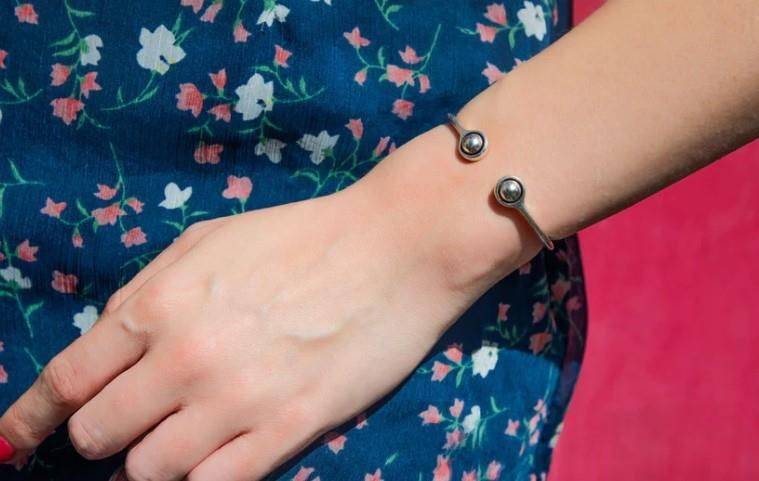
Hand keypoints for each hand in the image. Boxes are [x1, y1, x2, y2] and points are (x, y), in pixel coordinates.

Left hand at [0, 131, 512, 479]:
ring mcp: (238, 402)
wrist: (394, 249)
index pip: (68, 381)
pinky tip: (209, 459)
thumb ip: (145, 291)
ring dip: (149, 461)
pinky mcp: (289, 431)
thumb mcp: (207, 240)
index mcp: (159, 306)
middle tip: (128, 422)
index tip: (14, 441)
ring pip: (149, 472)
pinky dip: (198, 479)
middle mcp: (187, 361)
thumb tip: (104, 345)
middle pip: (98, 435)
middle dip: (101, 435)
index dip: (31, 417)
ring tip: (175, 439)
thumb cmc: (300, 236)